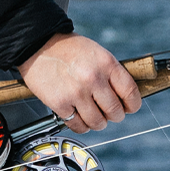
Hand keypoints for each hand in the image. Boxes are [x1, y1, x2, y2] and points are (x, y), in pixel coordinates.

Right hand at [20, 32, 140, 131]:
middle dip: (115, 115)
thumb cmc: (68, 49)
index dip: (133, 105)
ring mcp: (76, 93)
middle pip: (115, 112)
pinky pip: (78, 126)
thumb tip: (124, 98)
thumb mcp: (97, 54)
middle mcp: (93, 79)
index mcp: (106, 64)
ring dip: (98, 122)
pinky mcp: (60, 103)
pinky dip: (81, 125)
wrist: (36, 44)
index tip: (129, 107)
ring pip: (98, 123)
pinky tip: (78, 116)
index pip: (130, 93)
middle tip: (108, 112)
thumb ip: (111, 74)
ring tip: (93, 115)